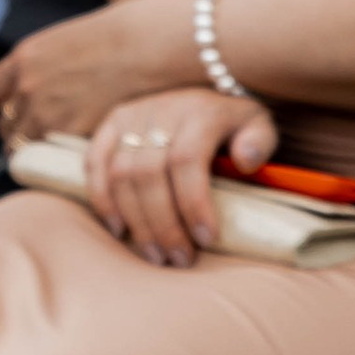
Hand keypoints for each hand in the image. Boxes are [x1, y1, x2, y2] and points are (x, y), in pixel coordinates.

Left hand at [0, 0, 203, 143]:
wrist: (152, 43)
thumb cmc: (128, 34)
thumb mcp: (73, 40)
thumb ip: (54, 65)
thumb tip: (58, 82)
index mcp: (25, 57)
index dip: (5, 104)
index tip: (21, 111)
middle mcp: (25, 85)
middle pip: (4, 125)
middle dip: (22, 131)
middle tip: (48, 137)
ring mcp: (44, 111)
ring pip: (21, 146)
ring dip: (38, 150)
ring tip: (62, 153)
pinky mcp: (67, 133)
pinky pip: (46, 158)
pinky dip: (56, 161)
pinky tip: (75, 159)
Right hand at [82, 88, 277, 265]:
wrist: (201, 96)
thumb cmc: (232, 124)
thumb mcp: (258, 124)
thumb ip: (260, 141)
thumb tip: (246, 162)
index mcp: (200, 111)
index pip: (187, 160)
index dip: (193, 203)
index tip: (205, 239)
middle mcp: (161, 109)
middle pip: (148, 173)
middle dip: (162, 223)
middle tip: (177, 258)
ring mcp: (131, 116)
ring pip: (120, 174)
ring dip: (135, 220)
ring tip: (155, 254)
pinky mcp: (110, 123)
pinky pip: (94, 163)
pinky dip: (102, 200)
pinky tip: (119, 229)